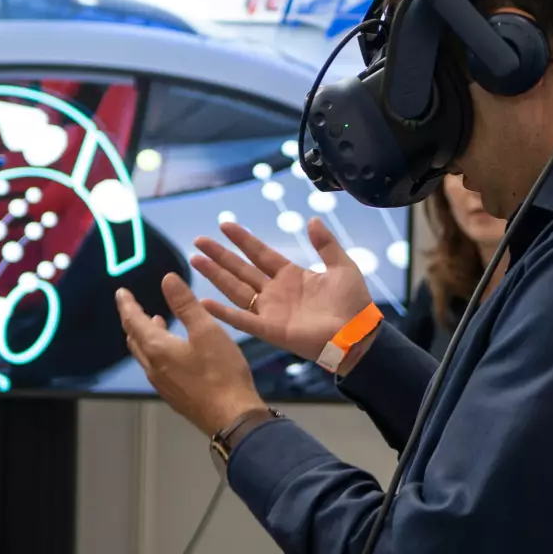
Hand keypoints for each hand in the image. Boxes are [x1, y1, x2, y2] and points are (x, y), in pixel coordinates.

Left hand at [116, 274, 266, 434]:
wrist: (231, 418)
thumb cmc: (220, 372)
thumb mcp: (206, 330)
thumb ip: (185, 304)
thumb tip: (167, 279)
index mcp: (157, 348)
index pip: (133, 321)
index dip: (127, 304)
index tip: (121, 293)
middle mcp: (153, 367)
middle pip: (135, 339)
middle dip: (133, 320)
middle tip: (133, 306)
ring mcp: (162, 384)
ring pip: (145, 355)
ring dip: (145, 336)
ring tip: (155, 321)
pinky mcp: (174, 395)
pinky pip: (155, 367)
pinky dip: (156, 351)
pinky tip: (172, 350)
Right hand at [190, 217, 375, 373]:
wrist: (357, 333)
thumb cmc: (352, 302)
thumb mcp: (342, 266)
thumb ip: (325, 244)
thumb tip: (312, 220)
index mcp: (291, 275)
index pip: (260, 253)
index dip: (242, 239)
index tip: (224, 225)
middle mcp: (275, 292)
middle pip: (240, 269)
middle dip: (219, 255)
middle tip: (198, 241)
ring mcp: (269, 311)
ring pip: (235, 289)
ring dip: (215, 276)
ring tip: (195, 261)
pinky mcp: (269, 330)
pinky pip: (241, 320)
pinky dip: (222, 313)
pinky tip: (204, 303)